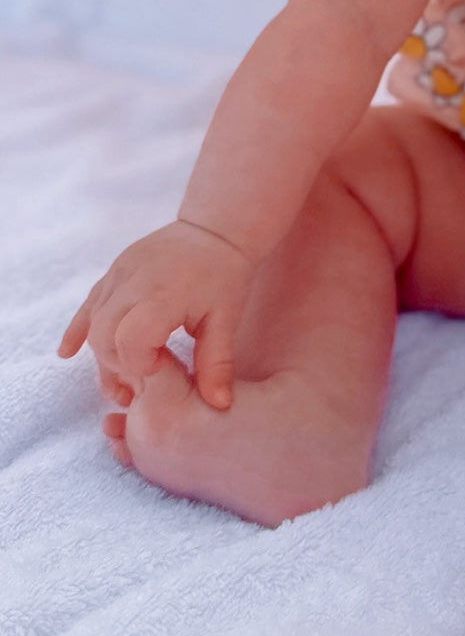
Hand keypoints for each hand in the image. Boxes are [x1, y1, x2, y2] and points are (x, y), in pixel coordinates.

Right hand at [57, 220, 255, 409]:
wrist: (215, 229)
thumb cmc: (225, 274)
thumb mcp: (226, 319)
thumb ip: (216, 362)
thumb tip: (220, 406)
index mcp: (161, 295)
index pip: (129, 342)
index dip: (141, 366)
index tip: (164, 370)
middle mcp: (132, 283)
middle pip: (103, 338)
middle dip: (118, 368)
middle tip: (141, 383)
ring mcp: (118, 275)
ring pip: (93, 325)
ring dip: (102, 356)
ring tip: (122, 381)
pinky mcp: (112, 272)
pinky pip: (87, 304)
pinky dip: (78, 329)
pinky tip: (67, 352)